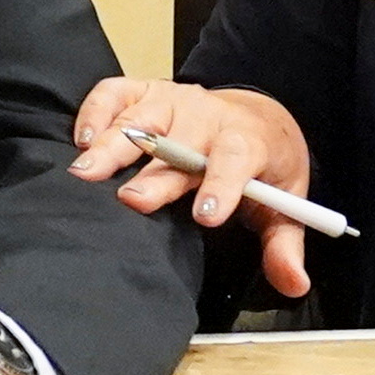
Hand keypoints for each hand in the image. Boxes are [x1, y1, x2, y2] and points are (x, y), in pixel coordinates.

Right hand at [72, 76, 319, 302]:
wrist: (257, 116)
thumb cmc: (263, 166)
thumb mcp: (285, 204)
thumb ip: (284, 245)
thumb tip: (293, 284)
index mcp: (247, 143)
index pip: (236, 159)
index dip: (222, 185)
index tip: (207, 215)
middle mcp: (207, 118)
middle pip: (179, 144)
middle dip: (154, 173)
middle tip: (130, 201)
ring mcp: (173, 100)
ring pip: (140, 119)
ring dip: (112, 145)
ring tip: (85, 173)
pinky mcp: (146, 90)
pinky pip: (116, 91)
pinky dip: (95, 110)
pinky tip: (81, 139)